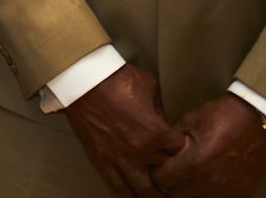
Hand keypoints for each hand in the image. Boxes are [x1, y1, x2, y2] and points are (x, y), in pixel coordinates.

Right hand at [64, 65, 184, 195]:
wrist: (82, 80)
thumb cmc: (113, 79)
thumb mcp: (148, 86)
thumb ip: (160, 106)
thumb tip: (163, 117)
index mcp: (156, 132)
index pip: (180, 153)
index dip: (183, 154)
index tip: (183, 154)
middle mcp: (141, 150)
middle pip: (165, 176)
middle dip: (172, 179)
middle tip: (176, 182)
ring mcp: (120, 158)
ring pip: (143, 190)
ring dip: (153, 195)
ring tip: (158, 196)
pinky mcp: (101, 159)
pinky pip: (116, 185)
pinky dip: (126, 194)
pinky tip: (132, 196)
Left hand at [152, 94, 265, 197]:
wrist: (258, 120)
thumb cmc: (221, 116)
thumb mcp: (189, 121)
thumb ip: (170, 141)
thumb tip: (156, 152)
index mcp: (194, 163)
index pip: (162, 180)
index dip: (156, 172)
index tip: (157, 166)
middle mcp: (210, 182)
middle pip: (176, 194)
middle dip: (169, 183)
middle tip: (170, 172)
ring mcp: (228, 190)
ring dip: (188, 190)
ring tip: (187, 177)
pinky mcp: (241, 193)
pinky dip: (207, 194)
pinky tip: (205, 181)